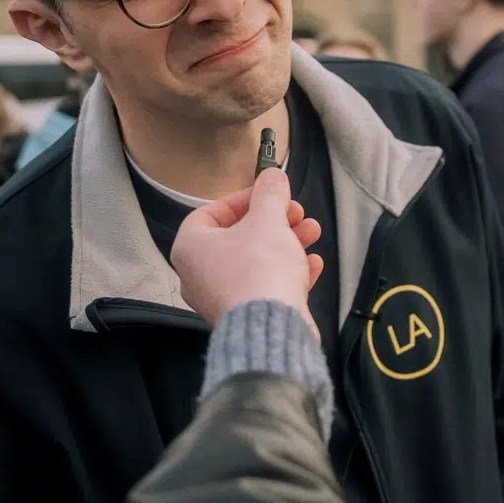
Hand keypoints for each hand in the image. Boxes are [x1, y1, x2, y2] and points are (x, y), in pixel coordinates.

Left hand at [170, 168, 324, 332]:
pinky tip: (312, 265)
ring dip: (286, 244)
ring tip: (312, 233)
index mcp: (191, 247)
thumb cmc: (259, 270)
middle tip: (296, 213)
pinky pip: (265, 287)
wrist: (272, 327)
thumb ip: (270, 193)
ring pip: (255, 262)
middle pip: (238, 237)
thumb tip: (272, 175)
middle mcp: (199, 275)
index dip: (243, 199)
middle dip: (273, 221)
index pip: (211, 212)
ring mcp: (221, 299)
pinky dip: (288, 273)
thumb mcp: (268, 219)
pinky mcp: (245, 316)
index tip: (269, 194)